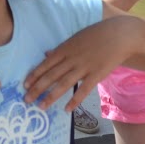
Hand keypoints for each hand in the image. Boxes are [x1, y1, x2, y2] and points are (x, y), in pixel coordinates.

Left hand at [23, 18, 137, 110]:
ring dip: (51, 96)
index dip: (34, 75)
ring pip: (64, 84)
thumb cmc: (97, 34)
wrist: (119, 35)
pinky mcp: (97, 74)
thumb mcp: (76, 38)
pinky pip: (83, 90)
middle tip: (26, 99)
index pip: (46, 64)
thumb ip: (62, 48)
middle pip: (51, 75)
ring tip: (41, 106)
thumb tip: (47, 54)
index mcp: (65, 48)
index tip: (24, 85)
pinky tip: (66, 109)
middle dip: (37, 88)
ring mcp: (84, 67)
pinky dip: (74, 100)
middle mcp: (72, 58)